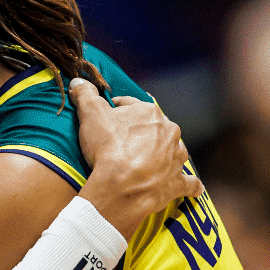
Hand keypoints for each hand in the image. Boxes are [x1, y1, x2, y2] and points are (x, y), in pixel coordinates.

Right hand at [69, 78, 202, 237]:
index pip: (132, 105)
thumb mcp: (91, 115)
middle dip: (142, 133)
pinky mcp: (177, 183)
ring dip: (166, 155)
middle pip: (154, 128)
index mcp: (151, 113)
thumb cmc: (107, 148)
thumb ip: (86, 95)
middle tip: (123, 143)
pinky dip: (190, 185)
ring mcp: (176, 159)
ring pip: (174, 151)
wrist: (120, 187)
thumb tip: (77, 82)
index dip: (117, 109)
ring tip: (150, 163)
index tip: (108, 117)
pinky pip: (189, 183)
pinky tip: (192, 187)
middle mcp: (170, 133)